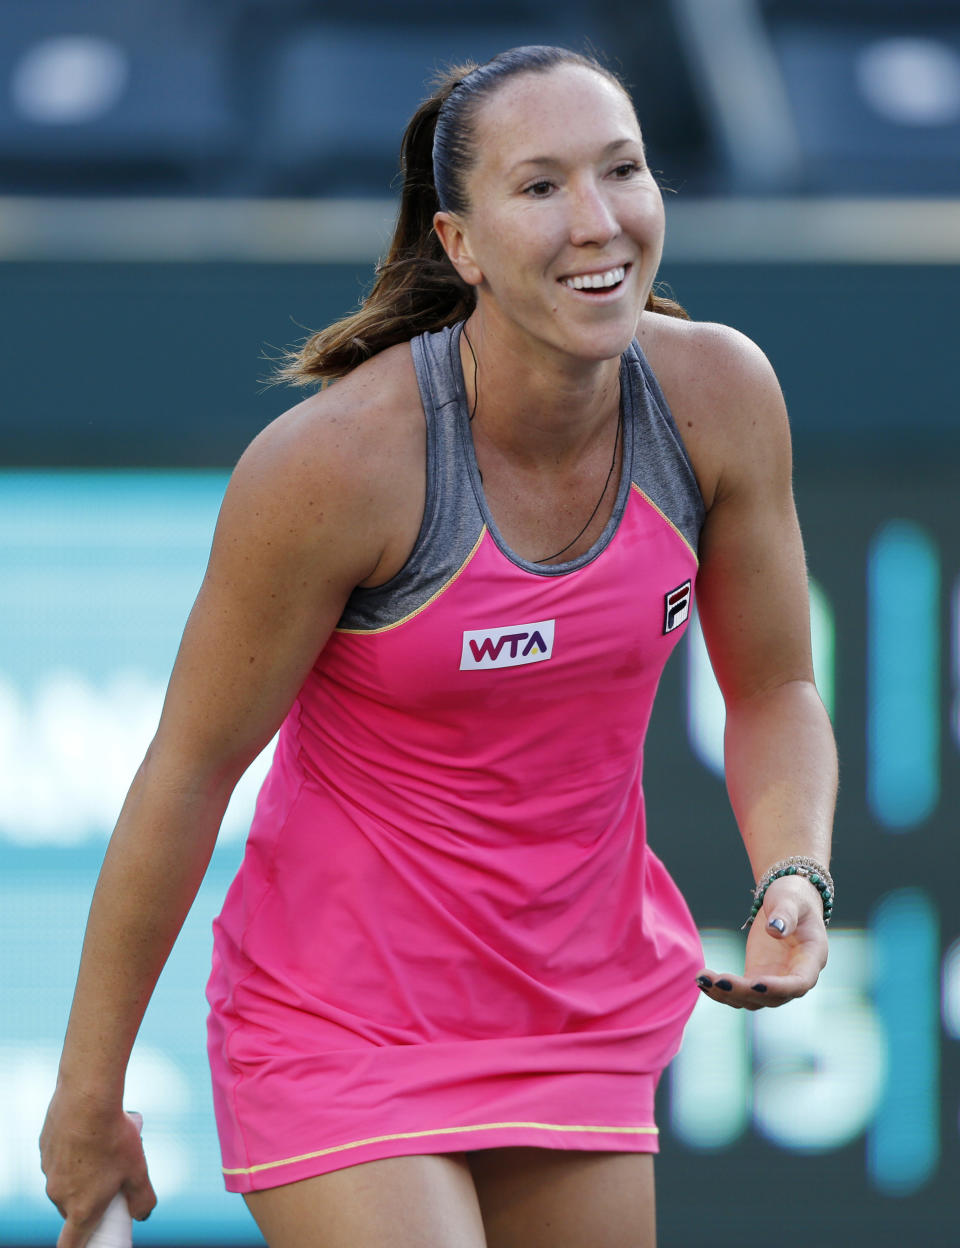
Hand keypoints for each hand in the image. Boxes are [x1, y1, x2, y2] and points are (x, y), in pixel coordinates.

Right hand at [40, 1091, 155, 1247]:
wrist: (87, 1099)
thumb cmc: (114, 1137)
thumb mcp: (138, 1170)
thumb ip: (143, 1199)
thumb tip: (143, 1213)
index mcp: (81, 1208)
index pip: (71, 1244)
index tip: (90, 1241)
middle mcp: (59, 1195)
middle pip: (72, 1210)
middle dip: (90, 1201)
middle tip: (112, 1180)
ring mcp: (49, 1171)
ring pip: (66, 1181)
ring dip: (82, 1173)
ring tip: (105, 1147)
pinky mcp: (45, 1148)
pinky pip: (60, 1158)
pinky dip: (73, 1152)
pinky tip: (90, 1132)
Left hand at [695, 874, 828, 1009]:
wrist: (787, 900)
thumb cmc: (793, 897)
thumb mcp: (791, 899)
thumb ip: (785, 914)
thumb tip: (775, 930)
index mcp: (811, 959)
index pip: (799, 983)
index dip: (779, 988)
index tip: (755, 984)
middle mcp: (795, 976)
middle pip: (772, 997)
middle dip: (744, 992)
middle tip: (719, 981)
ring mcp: (775, 979)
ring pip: (754, 1000)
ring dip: (728, 995)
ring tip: (703, 980)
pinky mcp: (757, 976)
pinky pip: (741, 991)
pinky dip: (722, 990)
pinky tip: (703, 981)